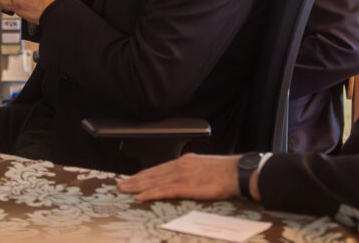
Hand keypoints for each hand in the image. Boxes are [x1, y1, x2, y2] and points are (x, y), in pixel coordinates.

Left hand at [117, 153, 243, 201]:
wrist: (237, 172)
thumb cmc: (226, 172)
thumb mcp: (205, 167)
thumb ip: (193, 172)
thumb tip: (187, 178)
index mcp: (185, 162)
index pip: (159, 168)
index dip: (145, 174)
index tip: (133, 178)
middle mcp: (180, 166)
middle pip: (152, 174)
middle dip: (135, 179)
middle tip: (121, 184)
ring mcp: (182, 176)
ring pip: (154, 181)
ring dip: (137, 186)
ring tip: (125, 189)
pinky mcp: (186, 187)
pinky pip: (164, 191)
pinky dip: (150, 194)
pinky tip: (140, 197)